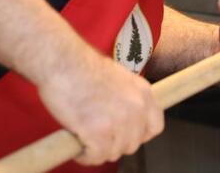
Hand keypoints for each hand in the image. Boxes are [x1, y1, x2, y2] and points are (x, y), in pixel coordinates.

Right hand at [36, 49, 163, 165]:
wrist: (63, 62)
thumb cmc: (83, 66)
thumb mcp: (119, 77)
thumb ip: (128, 97)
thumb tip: (124, 117)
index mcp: (143, 92)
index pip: (156, 126)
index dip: (140, 135)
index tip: (125, 136)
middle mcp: (136, 107)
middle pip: (133, 143)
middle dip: (115, 144)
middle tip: (99, 140)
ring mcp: (119, 120)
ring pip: (115, 152)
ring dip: (99, 151)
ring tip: (86, 142)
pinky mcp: (98, 131)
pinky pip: (97, 156)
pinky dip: (86, 156)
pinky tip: (78, 147)